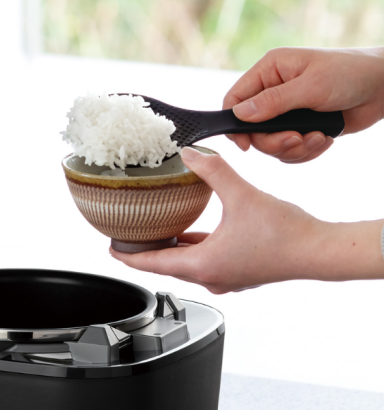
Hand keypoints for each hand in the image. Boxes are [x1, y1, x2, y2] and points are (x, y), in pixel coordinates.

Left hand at [110, 148, 383, 292]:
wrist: (319, 250)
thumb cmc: (284, 234)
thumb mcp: (241, 195)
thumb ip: (213, 170)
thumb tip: (190, 152)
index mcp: (203, 265)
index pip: (152, 264)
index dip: (128, 257)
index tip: (111, 251)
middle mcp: (211, 275)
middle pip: (166, 265)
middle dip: (146, 252)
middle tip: (128, 237)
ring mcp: (226, 276)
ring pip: (187, 263)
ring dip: (170, 249)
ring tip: (155, 232)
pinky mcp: (239, 270)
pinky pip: (206, 259)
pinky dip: (193, 247)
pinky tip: (193, 231)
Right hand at [224, 47, 383, 162]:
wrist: (383, 89)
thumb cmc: (349, 74)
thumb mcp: (310, 87)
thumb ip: (273, 102)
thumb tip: (240, 114)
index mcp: (269, 71)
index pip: (235, 99)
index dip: (234, 123)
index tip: (245, 144)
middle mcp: (273, 91)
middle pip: (251, 129)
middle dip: (273, 141)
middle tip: (295, 140)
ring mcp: (285, 112)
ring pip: (270, 144)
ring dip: (293, 148)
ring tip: (317, 138)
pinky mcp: (299, 128)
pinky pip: (288, 151)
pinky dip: (305, 151)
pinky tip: (323, 139)